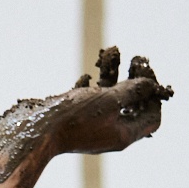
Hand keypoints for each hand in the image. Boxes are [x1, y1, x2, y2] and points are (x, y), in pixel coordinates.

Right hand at [49, 48, 172, 155]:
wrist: (34, 131)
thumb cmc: (73, 118)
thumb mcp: (109, 99)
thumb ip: (132, 90)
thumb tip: (151, 84)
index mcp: (122, 134)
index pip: (152, 116)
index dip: (154, 93)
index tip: (147, 71)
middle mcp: (109, 133)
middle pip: (133, 107)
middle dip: (136, 81)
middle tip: (136, 59)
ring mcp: (90, 128)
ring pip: (109, 100)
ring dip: (113, 75)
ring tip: (110, 53)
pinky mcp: (72, 121)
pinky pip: (88, 103)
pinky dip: (91, 87)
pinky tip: (86, 77)